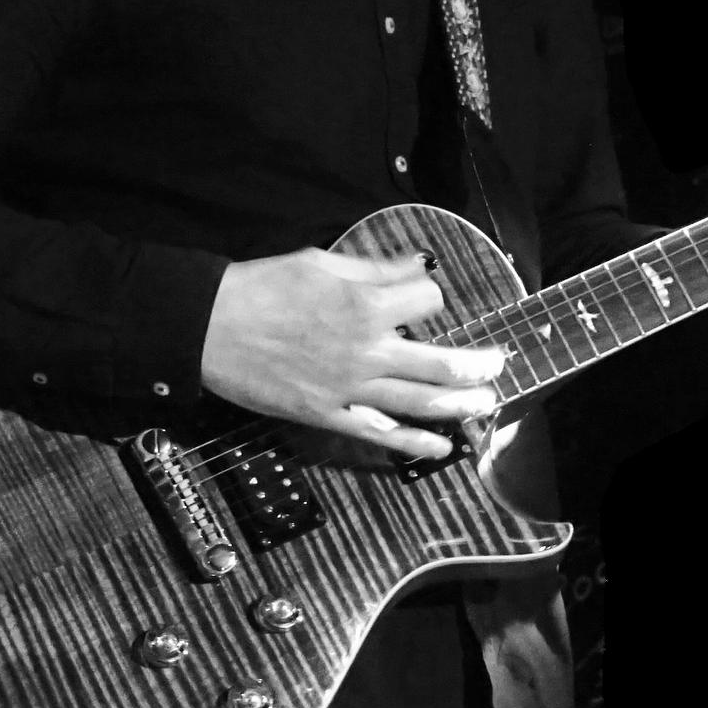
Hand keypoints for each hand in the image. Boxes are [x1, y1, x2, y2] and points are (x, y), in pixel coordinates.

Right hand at [202, 248, 506, 462]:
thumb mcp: (320, 260)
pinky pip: (381, 435)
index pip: (427, 300)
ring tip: (488, 402)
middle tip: (498, 362)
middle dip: (477, 362)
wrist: (208, 327)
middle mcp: (366, 349)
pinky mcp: (328, 415)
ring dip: (462, 404)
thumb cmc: (261, 286)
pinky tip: (442, 447)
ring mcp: (349, 388)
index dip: (430, 295)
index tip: (423, 298)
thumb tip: (415, 265)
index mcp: (365, 304)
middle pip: (440, 361)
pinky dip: (415, 444)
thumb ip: (374, 268)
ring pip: (420, 402)